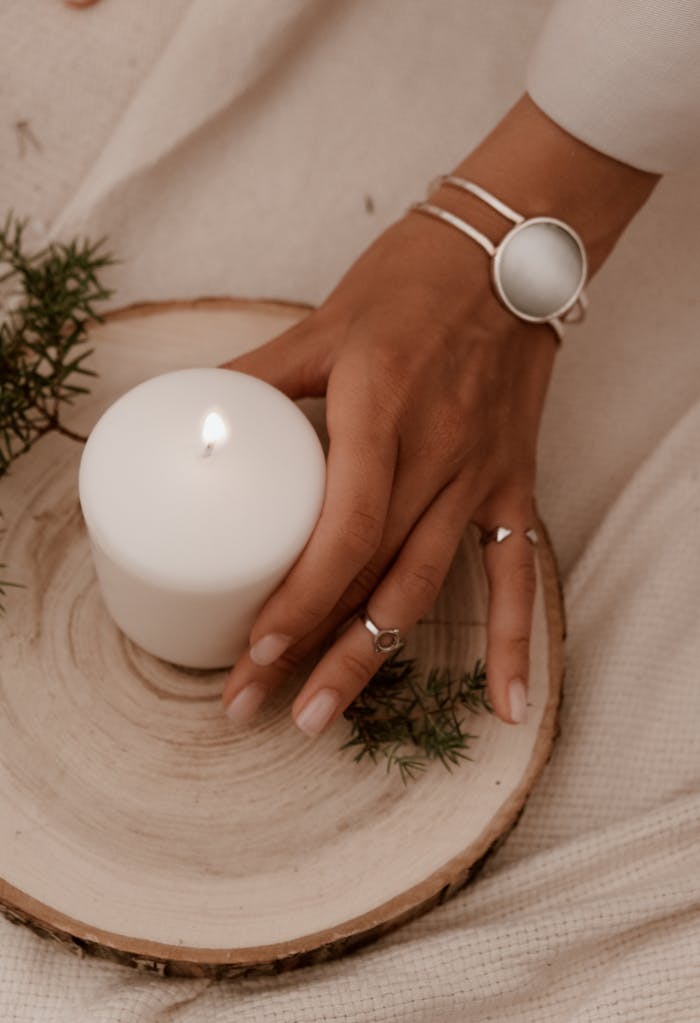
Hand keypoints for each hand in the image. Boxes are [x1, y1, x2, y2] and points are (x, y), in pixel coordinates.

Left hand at [220, 207, 556, 734]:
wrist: (508, 254)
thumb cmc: (411, 280)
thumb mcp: (322, 322)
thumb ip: (258, 375)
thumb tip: (198, 416)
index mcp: (382, 412)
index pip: (343, 532)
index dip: (299, 599)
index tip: (256, 649)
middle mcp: (437, 456)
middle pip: (371, 577)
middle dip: (310, 649)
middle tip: (256, 705)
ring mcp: (480, 477)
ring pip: (424, 588)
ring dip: (371, 659)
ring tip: (320, 717)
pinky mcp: (511, 485)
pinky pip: (516, 573)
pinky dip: (513, 643)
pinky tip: (504, 705)